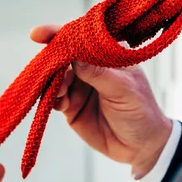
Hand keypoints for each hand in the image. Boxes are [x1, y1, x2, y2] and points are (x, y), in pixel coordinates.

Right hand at [30, 24, 172, 177]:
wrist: (141, 147)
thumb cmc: (141, 111)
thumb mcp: (123, 89)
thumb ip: (98, 73)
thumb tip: (73, 56)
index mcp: (108, 54)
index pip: (83, 38)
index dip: (61, 33)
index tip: (40, 34)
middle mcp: (91, 66)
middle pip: (63, 55)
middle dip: (52, 59)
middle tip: (48, 68)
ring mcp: (80, 85)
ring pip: (56, 76)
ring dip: (52, 81)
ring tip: (61, 92)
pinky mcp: (71, 105)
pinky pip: (54, 98)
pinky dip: (52, 99)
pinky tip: (61, 104)